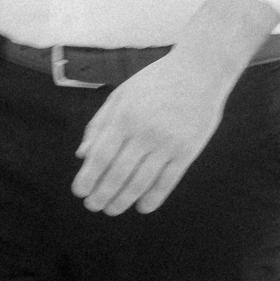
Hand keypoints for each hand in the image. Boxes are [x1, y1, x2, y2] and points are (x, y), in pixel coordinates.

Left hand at [71, 53, 228, 215]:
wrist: (200, 71)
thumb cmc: (155, 81)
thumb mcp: (121, 94)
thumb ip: (100, 124)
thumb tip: (83, 155)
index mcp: (125, 116)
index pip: (101, 155)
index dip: (88, 178)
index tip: (79, 192)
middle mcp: (145, 132)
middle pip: (118, 173)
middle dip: (102, 194)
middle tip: (93, 206)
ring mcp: (168, 143)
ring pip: (141, 181)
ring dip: (123, 200)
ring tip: (112, 209)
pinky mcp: (188, 151)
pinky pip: (168, 181)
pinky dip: (153, 197)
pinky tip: (142, 206)